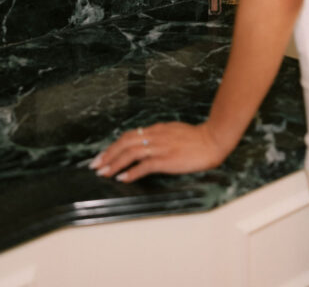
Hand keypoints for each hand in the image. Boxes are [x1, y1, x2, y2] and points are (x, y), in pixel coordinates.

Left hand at [89, 121, 224, 181]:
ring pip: (131, 153)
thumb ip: (159, 136)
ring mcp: (160, 147)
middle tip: (95, 165)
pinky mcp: (167, 159)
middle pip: (125, 142)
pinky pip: (145, 165)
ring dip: (115, 163)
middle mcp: (155, 136)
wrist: (212, 140)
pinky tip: (123, 178)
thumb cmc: (196, 138)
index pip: (129, 136)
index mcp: (157, 129)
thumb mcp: (174, 131)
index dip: (113, 146)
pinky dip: (132, 172)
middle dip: (108, 154)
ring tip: (104, 172)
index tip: (103, 155)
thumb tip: (144, 141)